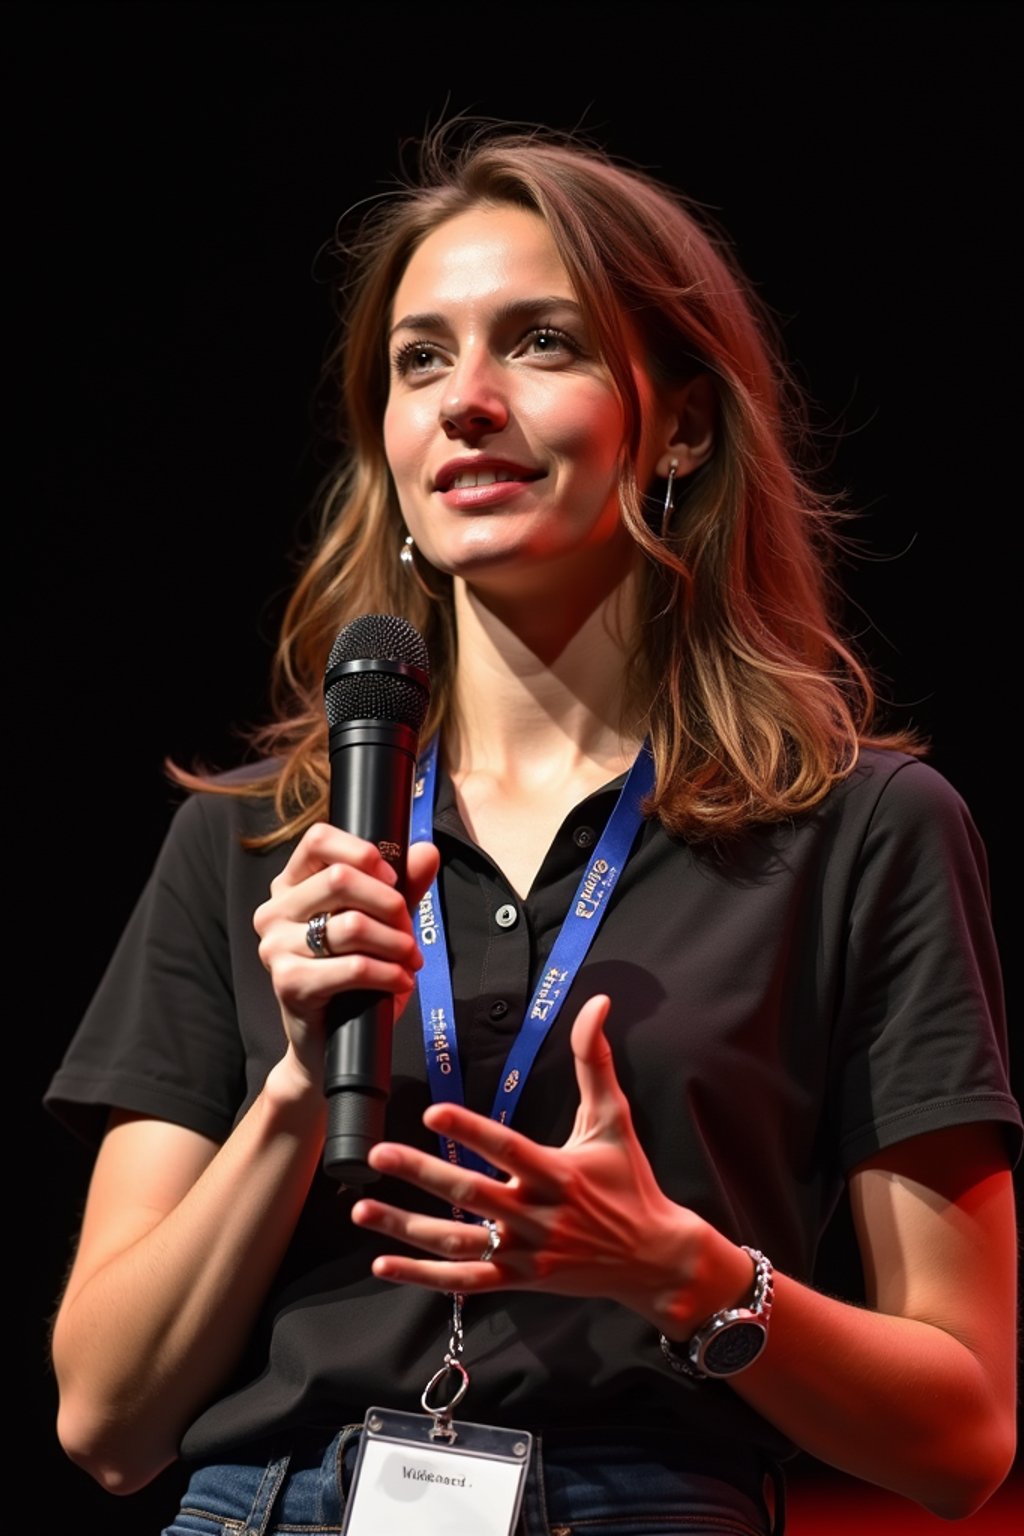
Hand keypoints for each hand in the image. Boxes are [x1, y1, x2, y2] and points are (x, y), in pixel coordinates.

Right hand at [253, 826, 440, 1088]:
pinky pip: (352, 967)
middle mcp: (274, 911)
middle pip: (340, 879)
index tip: (392, 880)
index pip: (318, 840)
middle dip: (390, 904)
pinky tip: (400, 981)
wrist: (329, 1041)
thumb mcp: (380, 924)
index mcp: (290, 886)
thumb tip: (427, 851)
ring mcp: (275, 947)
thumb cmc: (352, 978)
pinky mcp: (288, 982)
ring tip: (409, 959)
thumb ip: (401, 887)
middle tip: (408, 929)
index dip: (362, 852)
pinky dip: (388, 973)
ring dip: (395, 943)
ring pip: (351, 925)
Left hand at [350, 994, 744, 1332]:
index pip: (506, 1148)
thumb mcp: (614, 1120)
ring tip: (362, 1207)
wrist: (653, 1258)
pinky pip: (463, 1281)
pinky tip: (382, 1264)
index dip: (469, 1131)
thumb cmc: (630, 1182)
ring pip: (457, 1241)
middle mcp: (537, 1215)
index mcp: (557, 1173)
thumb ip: (595, 1061)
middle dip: (421, 1174)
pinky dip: (422, 1276)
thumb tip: (597, 1004)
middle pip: (471, 1194)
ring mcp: (524, 1252)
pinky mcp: (517, 1279)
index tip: (432, 1112)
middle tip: (379, 1152)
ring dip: (406, 1227)